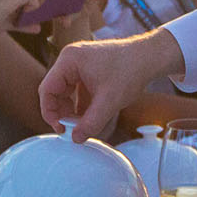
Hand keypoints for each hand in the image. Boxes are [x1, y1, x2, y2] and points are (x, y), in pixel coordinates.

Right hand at [41, 34, 181, 140]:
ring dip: (72, 110)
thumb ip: (91, 123)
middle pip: (54, 91)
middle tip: (72, 130)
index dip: (50, 112)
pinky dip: (81, 104)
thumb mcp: (109, 102)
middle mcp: (71, 59)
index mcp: (69, 60)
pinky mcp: (88, 69)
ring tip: (82, 124)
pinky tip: (90, 116)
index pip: (47, 90)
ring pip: (66, 92)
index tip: (60, 129)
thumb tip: (76, 139)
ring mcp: (79, 64)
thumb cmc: (130, 70)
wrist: (150, 57)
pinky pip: (77, 90)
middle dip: (62, 112)